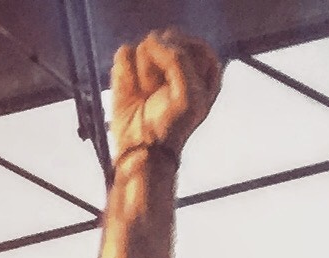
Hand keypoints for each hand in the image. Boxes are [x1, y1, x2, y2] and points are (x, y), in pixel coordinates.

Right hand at [108, 28, 220, 158]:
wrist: (142, 148)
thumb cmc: (171, 125)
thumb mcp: (189, 96)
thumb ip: (178, 60)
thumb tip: (151, 39)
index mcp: (203, 66)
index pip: (197, 46)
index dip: (187, 67)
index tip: (181, 87)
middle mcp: (178, 58)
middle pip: (170, 39)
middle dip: (164, 67)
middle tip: (163, 94)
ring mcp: (152, 60)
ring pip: (146, 45)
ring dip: (145, 75)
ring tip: (149, 95)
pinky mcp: (129, 65)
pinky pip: (125, 53)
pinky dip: (126, 75)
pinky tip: (134, 92)